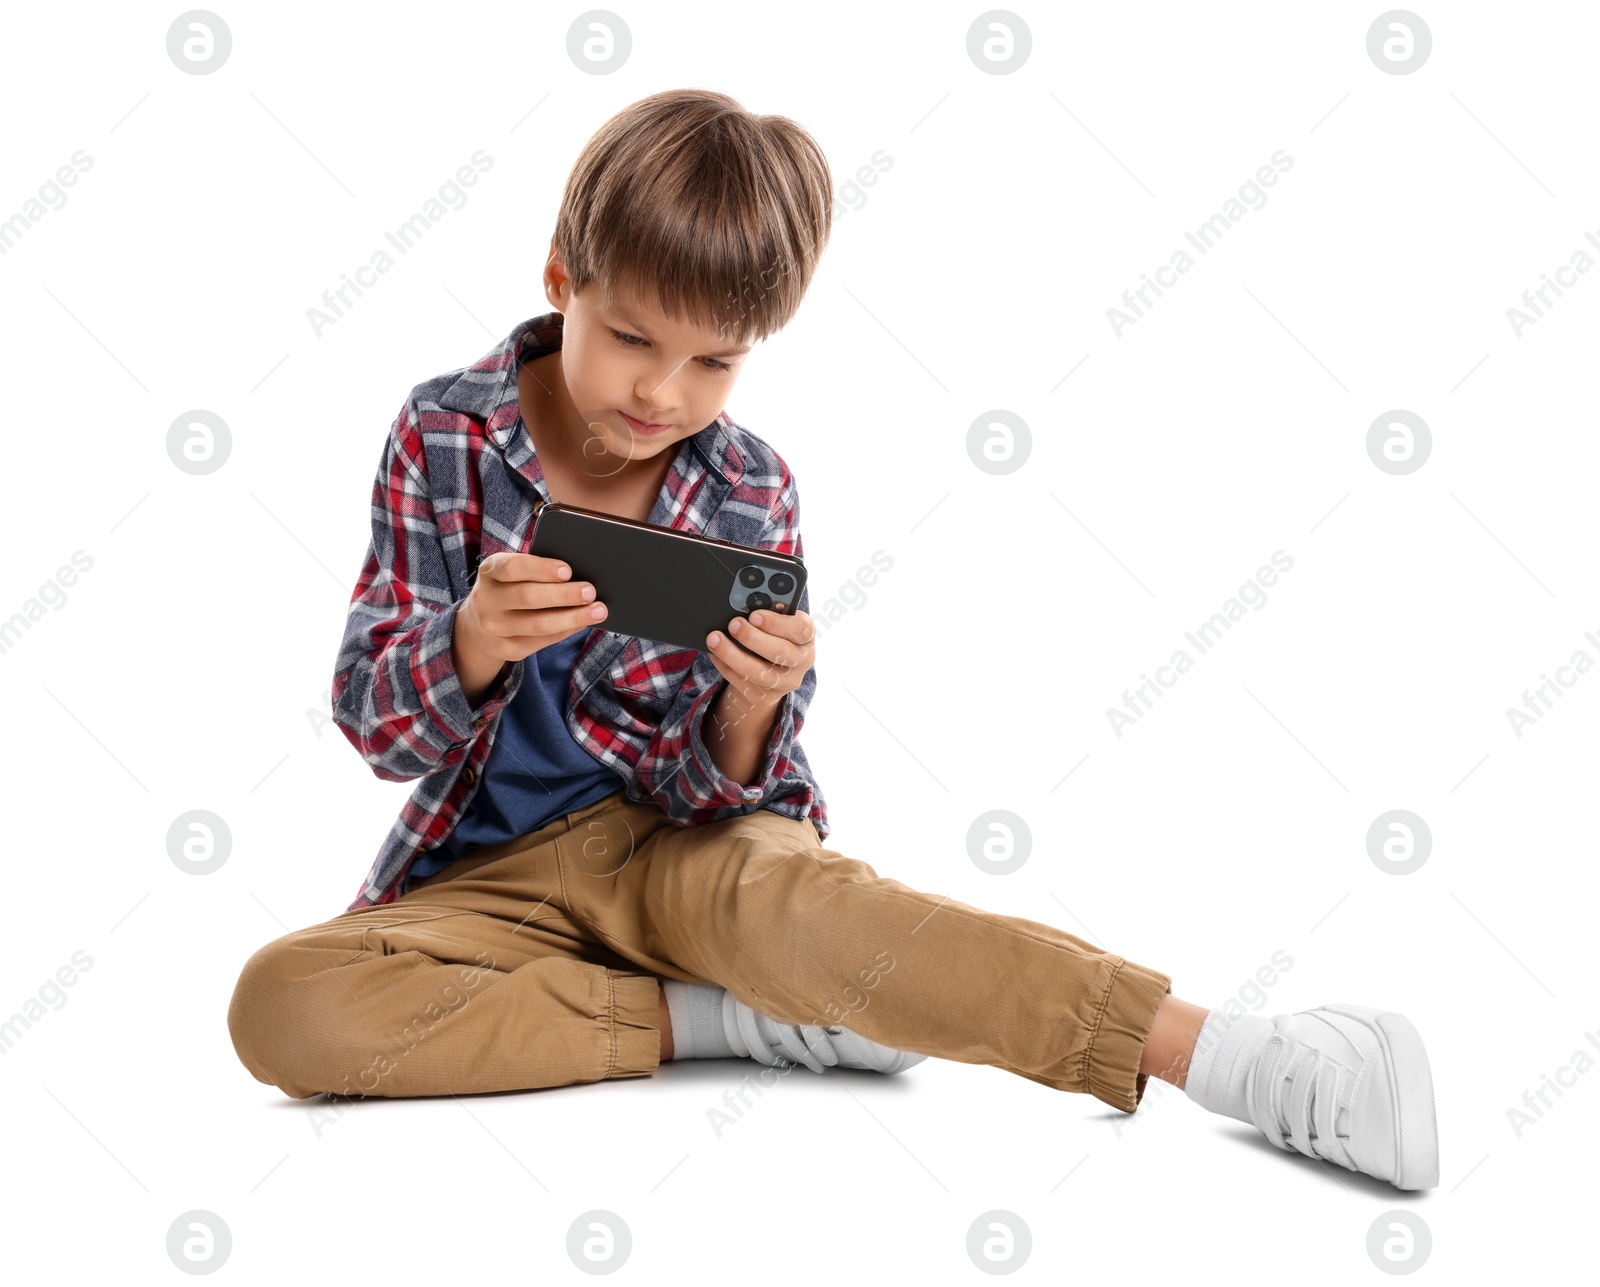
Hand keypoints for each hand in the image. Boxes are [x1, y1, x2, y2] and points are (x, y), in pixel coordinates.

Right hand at [459, 552, 608, 664]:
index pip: (513, 568)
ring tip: (598, 611)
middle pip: (528, 597)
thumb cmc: (509, 589)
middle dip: (563, 595)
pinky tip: (582, 624)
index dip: (541, 569)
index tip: (568, 571)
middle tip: (590, 592)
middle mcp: (487, 600)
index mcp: (490, 572)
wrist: (477, 625)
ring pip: (538, 624)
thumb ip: (536, 570)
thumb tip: (578, 575)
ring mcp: (494, 627)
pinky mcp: (505, 649)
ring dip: (572, 618)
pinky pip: (541, 641)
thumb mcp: (512, 574)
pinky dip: (566, 631)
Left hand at [705, 608, 814, 710]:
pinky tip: (715, 654)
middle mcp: (801, 661)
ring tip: (714, 639)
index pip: (801, 630)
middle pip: (780, 653)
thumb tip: (743, 605)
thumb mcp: (779, 621)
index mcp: (806, 637)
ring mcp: (786, 682)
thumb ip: (769, 613)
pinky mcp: (766, 696)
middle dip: (753, 638)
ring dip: (733, 655)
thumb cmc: (776, 634)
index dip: (777, 623)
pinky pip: (743, 684)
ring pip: (760, 674)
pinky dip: (726, 667)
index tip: (754, 615)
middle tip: (732, 624)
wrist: (777, 669)